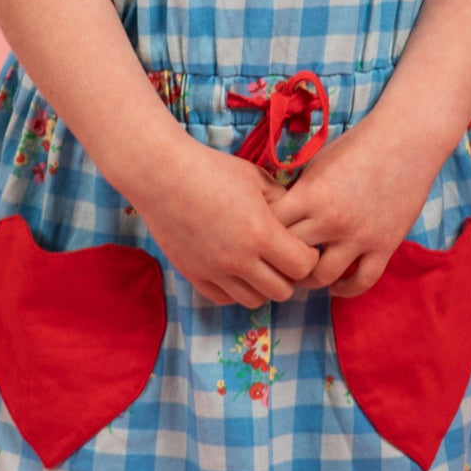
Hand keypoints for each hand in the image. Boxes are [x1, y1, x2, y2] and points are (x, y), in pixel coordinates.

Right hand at [129, 137, 320, 308]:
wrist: (162, 175)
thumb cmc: (211, 169)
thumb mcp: (256, 178)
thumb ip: (281, 200)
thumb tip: (295, 215)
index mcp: (261, 233)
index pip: (302, 267)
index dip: (308, 258)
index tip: (303, 247)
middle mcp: (239, 259)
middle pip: (282, 291)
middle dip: (289, 276)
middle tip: (283, 260)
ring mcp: (214, 270)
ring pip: (253, 300)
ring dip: (262, 286)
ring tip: (258, 265)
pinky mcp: (193, 274)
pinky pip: (223, 298)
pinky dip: (234, 289)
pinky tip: (234, 269)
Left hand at [267, 118, 443, 296]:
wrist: (405, 141)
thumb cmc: (357, 146)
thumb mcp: (317, 163)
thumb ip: (297, 191)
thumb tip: (272, 213)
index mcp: (310, 196)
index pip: (271, 228)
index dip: (263, 234)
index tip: (264, 237)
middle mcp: (331, 220)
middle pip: (290, 255)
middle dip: (281, 260)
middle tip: (280, 262)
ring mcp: (359, 236)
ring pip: (321, 277)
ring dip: (310, 279)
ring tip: (307, 275)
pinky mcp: (384, 246)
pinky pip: (361, 281)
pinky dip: (346, 289)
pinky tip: (337, 285)